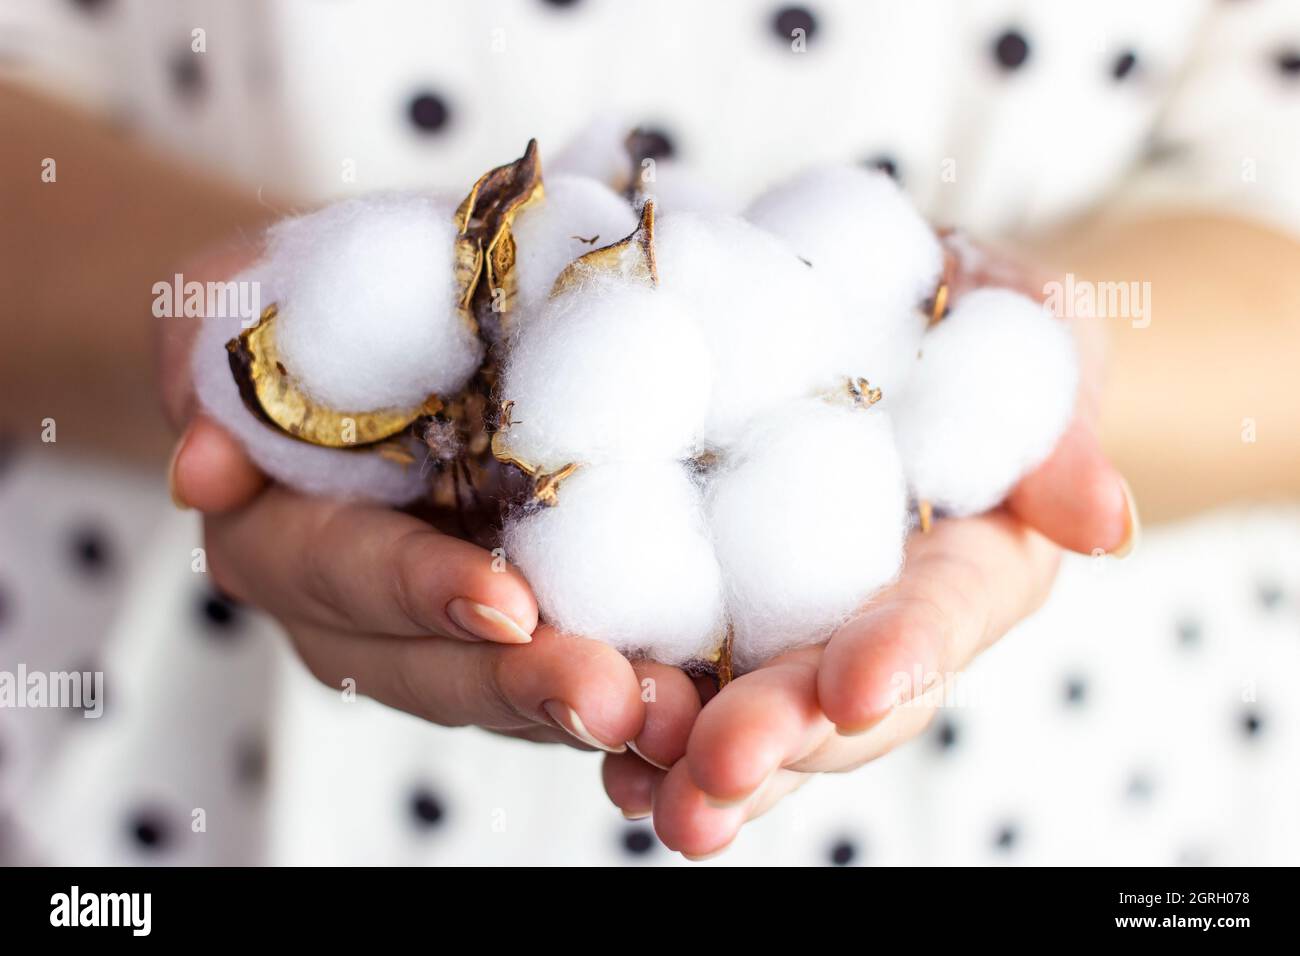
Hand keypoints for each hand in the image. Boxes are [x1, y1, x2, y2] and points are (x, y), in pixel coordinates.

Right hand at [162, 250, 646, 750]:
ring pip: (508, 694)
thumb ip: (210, 365)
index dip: (421, 590)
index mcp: (286, 538)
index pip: (348, 573)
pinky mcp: (523, 631)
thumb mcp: (242, 297)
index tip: (505, 604)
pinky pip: (568, 677)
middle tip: (615, 697)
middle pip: (433, 668)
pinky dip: (631, 692)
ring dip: (590, 708)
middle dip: (521, 684)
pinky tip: (696, 702)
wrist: (388, 318)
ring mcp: (443, 635)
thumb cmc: (316, 301)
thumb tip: (203, 471)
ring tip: (674, 714)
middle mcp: (360, 614)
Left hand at [601, 247, 1137, 856]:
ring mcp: (782, 626)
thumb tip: (1106, 525)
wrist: (883, 319)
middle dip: (779, 741)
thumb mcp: (1031, 339)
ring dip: (687, 758)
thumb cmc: (975, 323)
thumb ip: (1058, 428)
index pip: (936, 625)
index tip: (856, 688)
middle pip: (829, 704)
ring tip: (636, 787)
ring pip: (743, 714)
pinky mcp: (703, 606)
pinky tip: (588, 733)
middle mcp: (868, 622)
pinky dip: (628, 710)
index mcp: (962, 572)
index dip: (902, 658)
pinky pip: (666, 668)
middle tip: (715, 774)